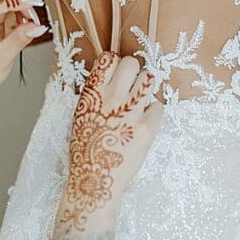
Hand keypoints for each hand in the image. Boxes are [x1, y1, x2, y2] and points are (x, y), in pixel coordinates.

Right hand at [55, 52, 163, 233]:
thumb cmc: (85, 149)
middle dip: (133, 72)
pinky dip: (153, 112)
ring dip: (146, 88)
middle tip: (131, 87)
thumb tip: (111, 78)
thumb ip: (96, 94)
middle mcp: (111, 97)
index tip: (116, 73)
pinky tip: (143, 124)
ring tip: (140, 103)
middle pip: (131, 63)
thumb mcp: (81, 115)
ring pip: (149, 79)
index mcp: (92, 93)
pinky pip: (158, 106)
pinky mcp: (148, 127)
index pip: (108, 59)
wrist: (95, 180)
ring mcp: (131, 111)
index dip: (114, 64)